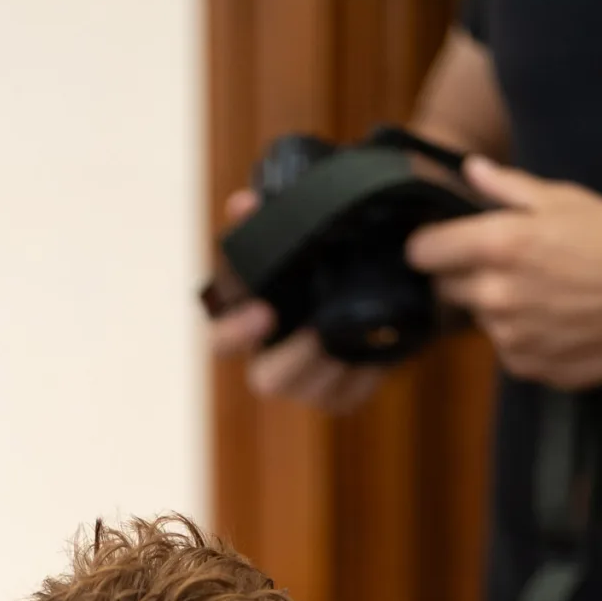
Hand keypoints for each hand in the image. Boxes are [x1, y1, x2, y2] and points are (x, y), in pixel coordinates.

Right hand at [210, 188, 386, 413]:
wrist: (379, 273)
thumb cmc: (320, 254)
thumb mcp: (296, 230)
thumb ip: (267, 218)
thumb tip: (242, 204)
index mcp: (249, 322)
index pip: (221, 340)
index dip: (234, 332)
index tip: (263, 312)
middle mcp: (271, 358)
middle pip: (266, 380)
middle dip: (292, 358)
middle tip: (317, 331)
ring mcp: (305, 382)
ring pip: (310, 392)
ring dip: (332, 362)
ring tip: (357, 329)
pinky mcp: (340, 394)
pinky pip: (348, 396)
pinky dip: (364, 373)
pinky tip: (379, 346)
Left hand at [405, 156, 601, 388]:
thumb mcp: (565, 199)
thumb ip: (507, 188)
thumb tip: (469, 171)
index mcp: (498, 245)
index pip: (422, 253)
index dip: (428, 246)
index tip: (440, 242)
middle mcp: (494, 296)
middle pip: (445, 288)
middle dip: (464, 274)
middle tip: (506, 263)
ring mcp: (508, 337)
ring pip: (478, 319)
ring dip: (496, 305)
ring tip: (542, 290)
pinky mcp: (526, 367)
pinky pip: (506, 348)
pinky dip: (521, 335)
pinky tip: (555, 317)